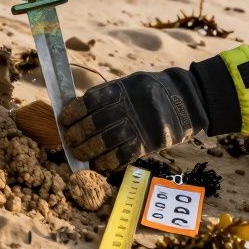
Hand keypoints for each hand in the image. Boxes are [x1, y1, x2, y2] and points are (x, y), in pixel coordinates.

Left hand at [59, 67, 210, 171]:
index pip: (91, 101)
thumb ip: (107, 96)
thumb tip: (77, 109)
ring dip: (88, 151)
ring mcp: (138, 126)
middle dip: (77, 134)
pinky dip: (106, 163)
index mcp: (122, 89)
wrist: (185, 100)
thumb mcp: (129, 84)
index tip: (64, 119)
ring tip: (79, 154)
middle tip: (69, 141)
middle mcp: (129, 107)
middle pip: (95, 123)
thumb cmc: (150, 92)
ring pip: (105, 142)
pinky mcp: (147, 144)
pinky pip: (121, 156)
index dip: (74, 112)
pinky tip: (97, 165)